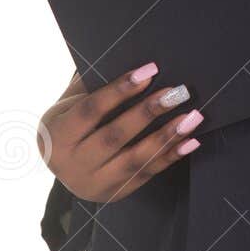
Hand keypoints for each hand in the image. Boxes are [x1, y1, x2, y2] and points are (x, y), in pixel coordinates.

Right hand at [40, 63, 204, 203]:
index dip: (120, 90)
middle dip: (148, 112)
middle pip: (114, 136)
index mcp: (57, 135)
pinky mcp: (115, 194)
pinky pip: (147, 174)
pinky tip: (191, 141)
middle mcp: (71, 164)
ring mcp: (93, 184)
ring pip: (134, 160)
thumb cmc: (71, 120)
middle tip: (177, 91)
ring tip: (192, 116)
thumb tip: (128, 57)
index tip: (150, 70)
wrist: (60, 163)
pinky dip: (171, 156)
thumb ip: (92, 84)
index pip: (91, 110)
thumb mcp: (70, 102)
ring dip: (167, 136)